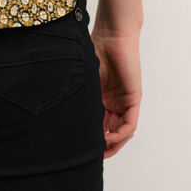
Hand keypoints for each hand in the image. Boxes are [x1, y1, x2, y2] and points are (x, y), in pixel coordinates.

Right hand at [90, 26, 142, 158]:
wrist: (113, 33)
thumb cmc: (96, 47)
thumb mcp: (84, 76)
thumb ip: (78, 91)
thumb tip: (57, 108)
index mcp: (102, 97)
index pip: (99, 124)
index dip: (92, 138)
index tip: (80, 148)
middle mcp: (115, 102)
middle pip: (111, 132)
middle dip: (103, 147)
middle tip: (90, 157)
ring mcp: (125, 101)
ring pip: (122, 132)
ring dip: (112, 144)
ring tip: (99, 151)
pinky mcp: (133, 98)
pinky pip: (130, 124)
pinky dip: (120, 134)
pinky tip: (107, 138)